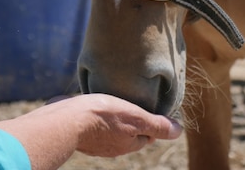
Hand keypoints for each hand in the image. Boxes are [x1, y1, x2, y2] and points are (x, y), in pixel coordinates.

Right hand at [48, 93, 182, 156]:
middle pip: (129, 133)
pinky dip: (96, 115)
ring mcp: (95, 141)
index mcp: (129, 144)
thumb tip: (178, 131)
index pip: (147, 135)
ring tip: (113, 98)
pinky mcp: (80, 131)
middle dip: (132, 119)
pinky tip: (93, 103)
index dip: (151, 121)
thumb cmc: (102, 117)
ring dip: (113, 116)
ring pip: (111, 128)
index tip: (151, 105)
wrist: (65, 121)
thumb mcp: (135, 117)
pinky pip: (93, 123)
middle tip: (133, 99)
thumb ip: (156, 124)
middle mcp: (113, 146)